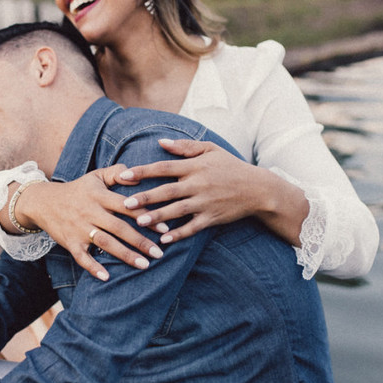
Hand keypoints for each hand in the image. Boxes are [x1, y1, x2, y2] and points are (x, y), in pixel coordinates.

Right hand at [19, 165, 164, 279]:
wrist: (43, 202)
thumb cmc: (78, 190)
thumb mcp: (95, 176)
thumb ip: (117, 172)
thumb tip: (138, 175)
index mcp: (99, 195)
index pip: (127, 206)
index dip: (146, 216)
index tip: (164, 228)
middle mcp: (90, 212)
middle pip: (119, 228)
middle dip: (140, 241)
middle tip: (160, 253)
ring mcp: (79, 228)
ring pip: (105, 243)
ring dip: (125, 255)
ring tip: (144, 265)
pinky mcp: (70, 242)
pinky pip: (82, 257)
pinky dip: (93, 267)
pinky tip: (107, 277)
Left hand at [118, 139, 266, 244]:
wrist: (258, 189)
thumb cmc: (231, 167)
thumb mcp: (211, 150)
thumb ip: (185, 147)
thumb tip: (160, 142)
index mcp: (195, 166)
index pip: (164, 168)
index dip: (143, 171)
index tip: (123, 175)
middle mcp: (198, 184)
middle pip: (167, 191)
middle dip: (145, 197)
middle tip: (124, 204)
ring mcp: (205, 202)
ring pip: (177, 211)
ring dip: (158, 217)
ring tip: (139, 223)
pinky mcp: (212, 217)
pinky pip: (193, 228)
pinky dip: (179, 234)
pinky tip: (164, 240)